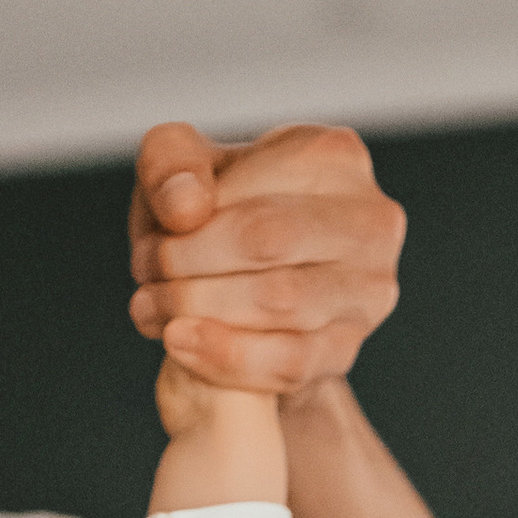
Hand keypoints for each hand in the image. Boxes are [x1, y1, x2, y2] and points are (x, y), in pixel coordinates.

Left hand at [128, 121, 405, 398]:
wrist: (247, 285)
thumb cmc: (217, 213)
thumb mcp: (182, 168)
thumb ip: (171, 164)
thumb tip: (187, 208)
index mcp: (336, 156)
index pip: (255, 193)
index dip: (189, 225)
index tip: (148, 244)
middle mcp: (371, 221)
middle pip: (270, 244)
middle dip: (190, 265)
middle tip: (146, 277)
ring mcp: (369, 290)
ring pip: (281, 305)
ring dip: (201, 309)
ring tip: (152, 309)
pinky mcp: (348, 347)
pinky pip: (289, 361)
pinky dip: (226, 357)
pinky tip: (180, 345)